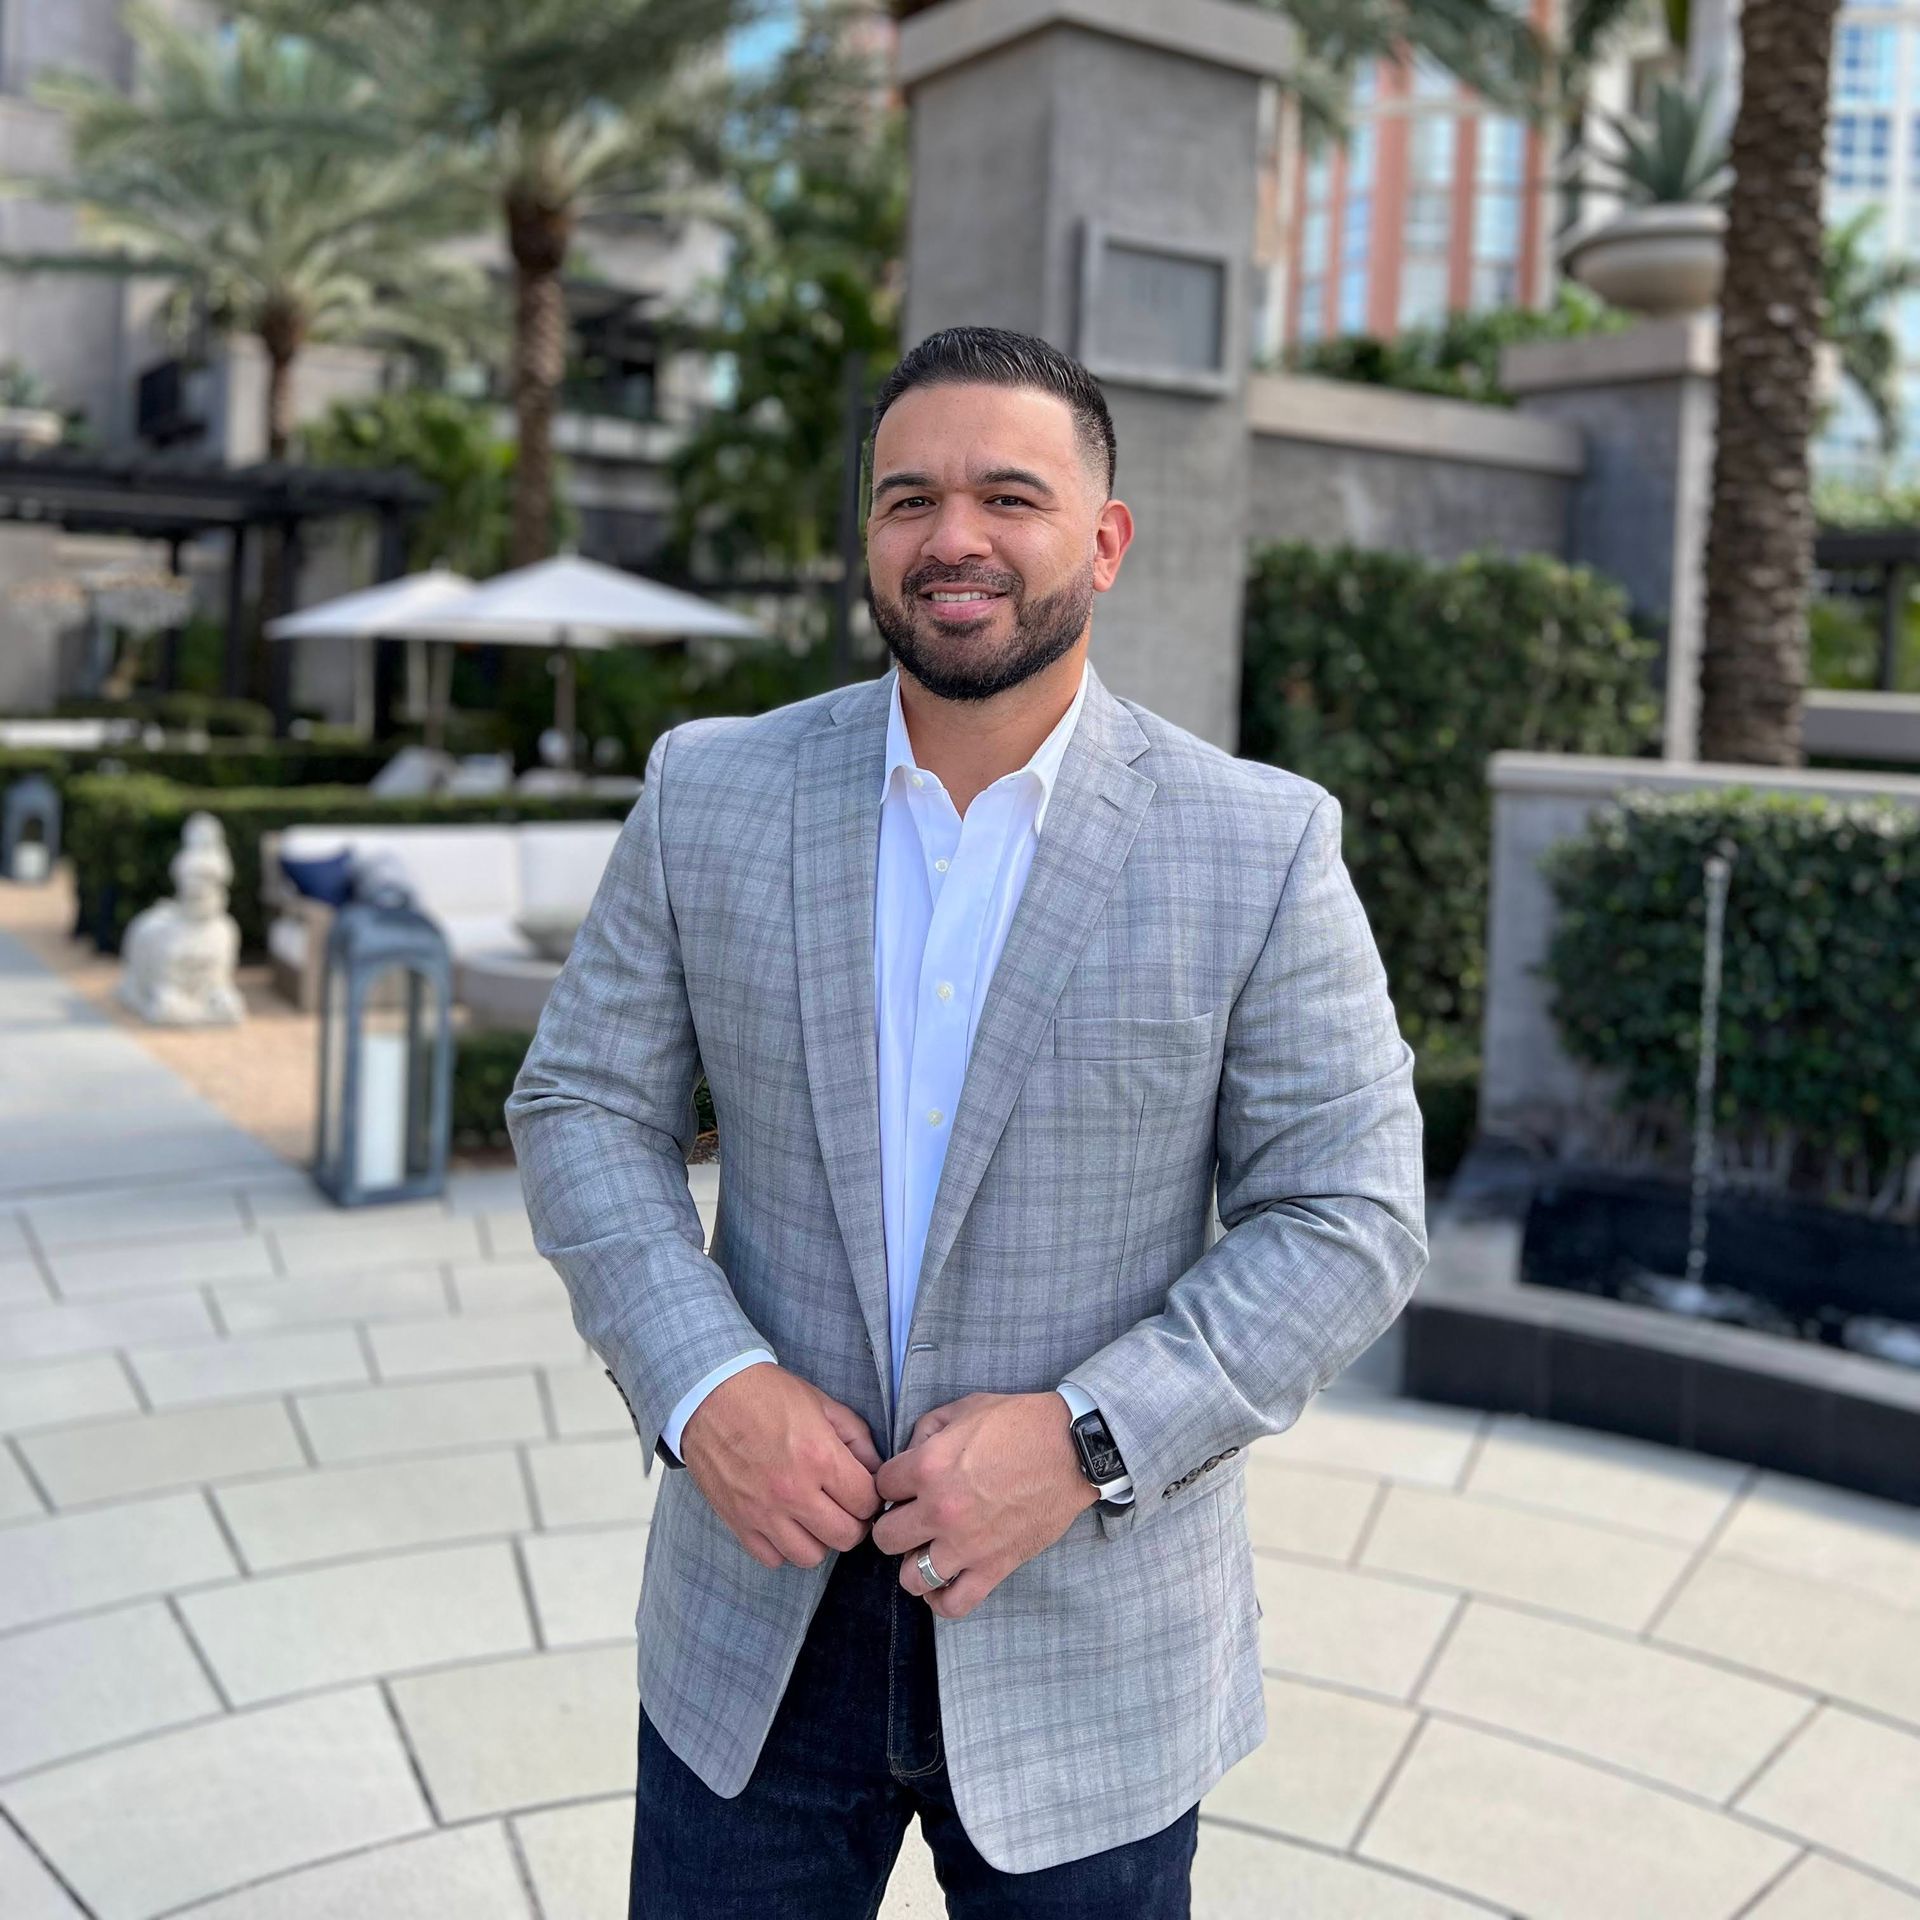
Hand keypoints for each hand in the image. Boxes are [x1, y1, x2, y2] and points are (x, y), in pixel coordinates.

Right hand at [680, 1364, 881, 1570]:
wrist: (709, 1393)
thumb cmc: (767, 1394)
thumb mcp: (822, 1403)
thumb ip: (857, 1439)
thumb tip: (876, 1470)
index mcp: (819, 1457)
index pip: (867, 1502)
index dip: (871, 1497)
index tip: (863, 1489)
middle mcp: (793, 1491)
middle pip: (846, 1536)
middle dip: (853, 1522)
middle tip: (845, 1506)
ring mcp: (763, 1512)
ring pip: (810, 1556)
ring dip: (819, 1539)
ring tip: (814, 1517)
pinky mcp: (738, 1522)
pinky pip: (772, 1558)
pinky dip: (783, 1547)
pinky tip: (785, 1523)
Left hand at [870, 1392, 1095, 1619]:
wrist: (1071, 1449)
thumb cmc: (1020, 1423)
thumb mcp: (965, 1408)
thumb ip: (927, 1429)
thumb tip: (910, 1454)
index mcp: (928, 1466)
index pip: (881, 1487)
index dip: (891, 1484)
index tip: (905, 1485)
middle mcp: (940, 1510)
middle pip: (885, 1537)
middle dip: (894, 1525)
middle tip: (913, 1517)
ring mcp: (966, 1544)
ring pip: (911, 1578)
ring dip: (914, 1564)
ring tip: (928, 1549)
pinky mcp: (994, 1567)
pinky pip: (953, 1604)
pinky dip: (942, 1599)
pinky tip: (944, 1580)